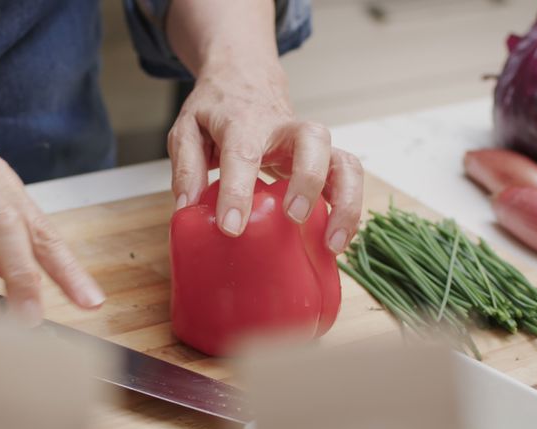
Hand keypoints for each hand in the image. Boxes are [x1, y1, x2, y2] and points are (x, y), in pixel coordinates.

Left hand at [168, 64, 363, 254]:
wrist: (245, 76)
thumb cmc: (217, 108)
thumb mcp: (187, 127)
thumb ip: (186, 165)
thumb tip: (188, 207)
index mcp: (243, 121)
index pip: (243, 153)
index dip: (237, 191)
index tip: (232, 226)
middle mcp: (284, 128)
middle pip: (313, 141)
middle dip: (309, 180)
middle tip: (294, 217)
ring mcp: (310, 143)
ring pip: (344, 161)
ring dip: (345, 202)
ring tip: (332, 243)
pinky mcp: (325, 159)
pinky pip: (348, 178)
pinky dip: (350, 209)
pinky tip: (338, 239)